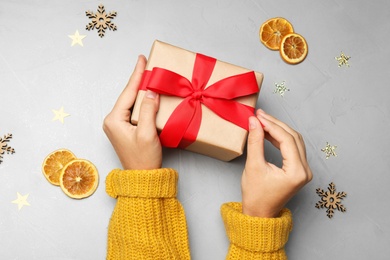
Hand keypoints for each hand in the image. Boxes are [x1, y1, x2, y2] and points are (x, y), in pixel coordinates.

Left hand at [103, 55, 161, 169]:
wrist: (142, 177)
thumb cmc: (143, 158)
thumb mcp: (147, 133)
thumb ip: (149, 110)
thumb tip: (151, 92)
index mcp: (114, 120)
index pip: (128, 92)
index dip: (136, 75)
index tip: (141, 59)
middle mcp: (112, 120)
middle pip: (128, 95)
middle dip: (138, 80)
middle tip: (147, 65)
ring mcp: (117, 125)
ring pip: (131, 102)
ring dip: (140, 90)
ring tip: (148, 76)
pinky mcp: (125, 129)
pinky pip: (133, 110)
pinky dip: (142, 102)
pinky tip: (148, 95)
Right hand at [242, 109, 311, 217]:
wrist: (260, 213)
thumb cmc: (256, 196)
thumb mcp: (253, 166)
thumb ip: (255, 142)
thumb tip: (254, 122)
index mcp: (297, 171)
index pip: (286, 139)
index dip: (271, 125)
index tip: (258, 117)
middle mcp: (305, 170)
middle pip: (293, 137)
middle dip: (275, 124)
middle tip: (260, 115)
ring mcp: (304, 171)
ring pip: (295, 141)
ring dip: (279, 129)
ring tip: (263, 121)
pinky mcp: (299, 170)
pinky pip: (293, 148)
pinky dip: (281, 138)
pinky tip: (268, 133)